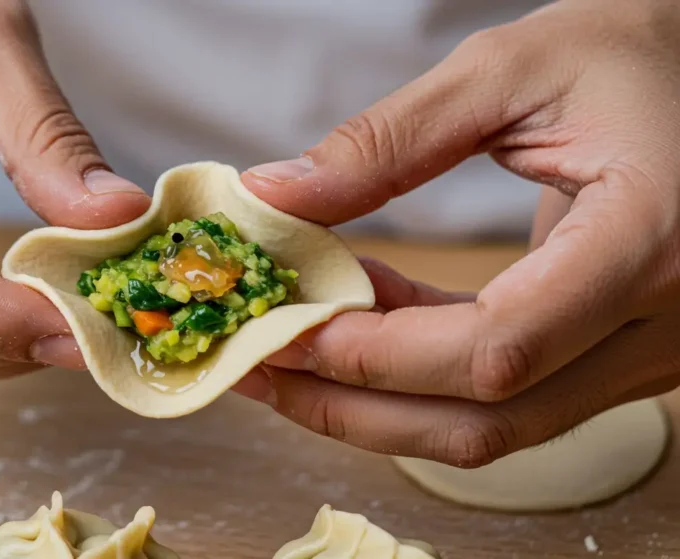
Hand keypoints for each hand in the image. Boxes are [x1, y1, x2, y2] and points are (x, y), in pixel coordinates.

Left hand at [237, 0, 679, 466]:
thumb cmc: (639, 56)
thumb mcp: (514, 70)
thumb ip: (388, 141)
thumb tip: (275, 195)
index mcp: (652, 241)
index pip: (497, 345)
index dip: (375, 354)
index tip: (286, 328)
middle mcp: (665, 325)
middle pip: (488, 418)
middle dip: (353, 403)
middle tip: (259, 362)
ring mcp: (649, 355)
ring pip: (496, 428)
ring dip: (377, 403)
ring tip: (292, 349)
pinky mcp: (622, 356)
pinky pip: (510, 395)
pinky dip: (422, 373)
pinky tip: (360, 322)